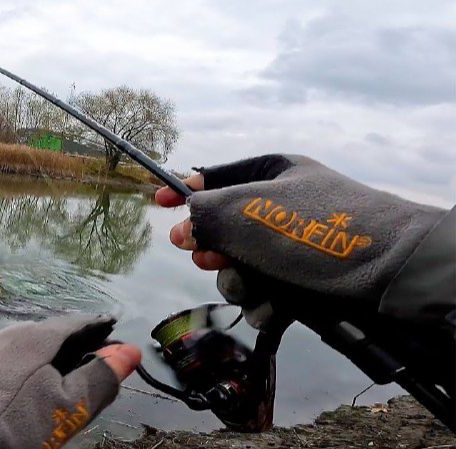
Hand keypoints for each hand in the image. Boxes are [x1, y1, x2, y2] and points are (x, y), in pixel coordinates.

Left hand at [0, 315, 140, 448]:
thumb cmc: (19, 421)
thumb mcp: (69, 404)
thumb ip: (101, 376)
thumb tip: (130, 352)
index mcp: (39, 334)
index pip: (80, 323)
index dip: (101, 333)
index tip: (117, 348)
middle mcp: (14, 331)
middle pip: (55, 333)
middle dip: (77, 347)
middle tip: (94, 370)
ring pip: (32, 345)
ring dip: (52, 357)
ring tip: (65, 381)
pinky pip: (13, 357)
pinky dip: (30, 366)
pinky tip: (32, 386)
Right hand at [156, 154, 446, 325]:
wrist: (390, 274)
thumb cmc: (317, 229)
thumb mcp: (249, 210)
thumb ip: (204, 213)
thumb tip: (181, 225)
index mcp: (274, 173)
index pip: (217, 176)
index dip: (184, 190)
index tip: (156, 202)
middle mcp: (281, 208)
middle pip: (223, 229)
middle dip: (211, 247)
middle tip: (206, 255)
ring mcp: (293, 248)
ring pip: (240, 267)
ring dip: (238, 281)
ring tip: (254, 285)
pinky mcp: (303, 284)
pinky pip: (266, 294)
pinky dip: (266, 304)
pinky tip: (277, 307)